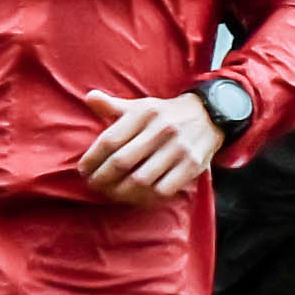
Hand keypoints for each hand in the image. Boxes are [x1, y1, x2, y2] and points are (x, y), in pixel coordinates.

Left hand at [72, 85, 221, 203]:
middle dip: (102, 178)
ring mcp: (179, 147)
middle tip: (94, 185)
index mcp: (145, 113)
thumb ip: (113, 106)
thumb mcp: (141, 106)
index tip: (83, 170)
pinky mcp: (193, 164)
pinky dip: (147, 197)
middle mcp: (162, 128)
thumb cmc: (165, 114)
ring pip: (140, 179)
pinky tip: (137, 196)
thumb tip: (89, 97)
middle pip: (121, 161)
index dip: (92, 158)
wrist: (210, 115)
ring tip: (111, 193)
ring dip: (120, 192)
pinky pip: (164, 189)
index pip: (110, 140)